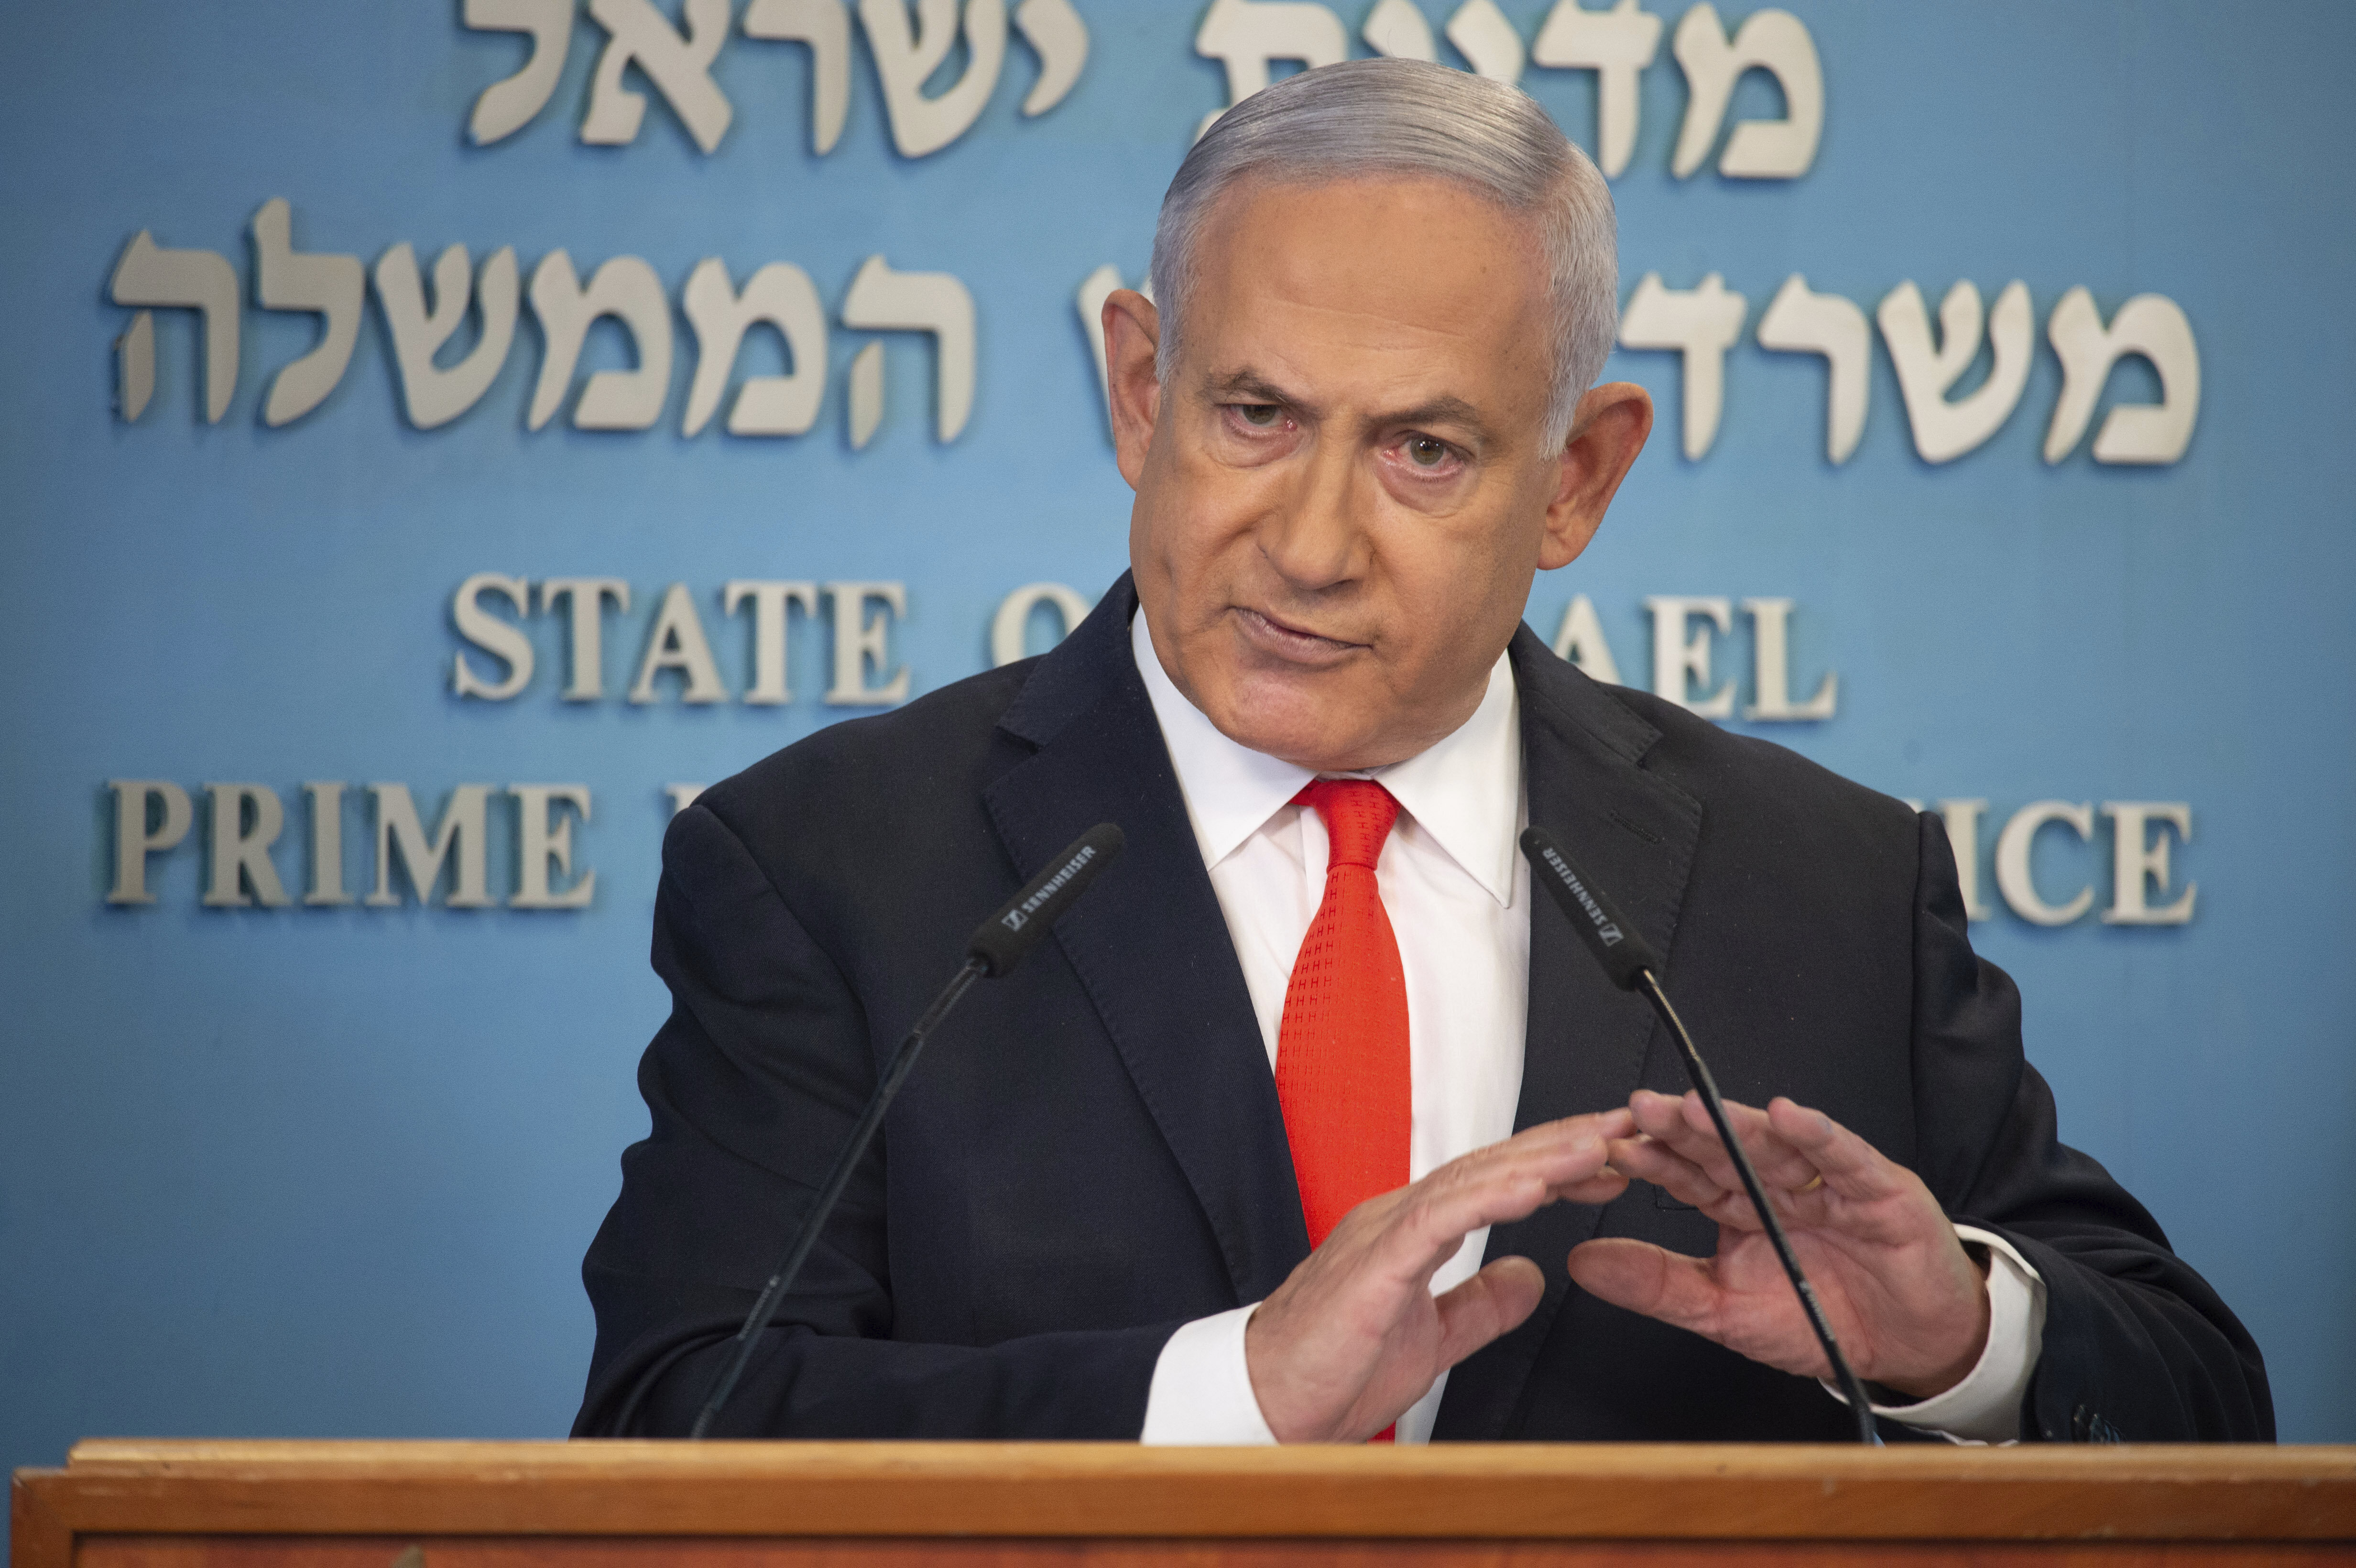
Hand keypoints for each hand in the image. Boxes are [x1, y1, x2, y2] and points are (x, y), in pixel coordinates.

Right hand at [1245, 1110, 1632, 1441]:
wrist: (1269, 1403)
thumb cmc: (1331, 1372)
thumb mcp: (1432, 1338)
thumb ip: (1480, 1305)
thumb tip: (1529, 1279)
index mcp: (1412, 1232)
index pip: (1495, 1183)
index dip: (1554, 1166)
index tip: (1608, 1160)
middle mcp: (1400, 1218)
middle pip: (1492, 1166)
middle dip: (1561, 1146)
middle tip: (1622, 1130)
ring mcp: (1385, 1233)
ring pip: (1473, 1180)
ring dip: (1540, 1161)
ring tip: (1595, 1148)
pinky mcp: (1376, 1262)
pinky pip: (1441, 1219)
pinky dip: (1490, 1198)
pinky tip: (1534, 1187)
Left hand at [1571, 1090, 1990, 1400]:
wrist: (1908, 1343)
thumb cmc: (1821, 1318)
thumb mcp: (1725, 1312)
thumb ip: (1658, 1286)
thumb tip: (1581, 1262)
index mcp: (1738, 1207)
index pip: (1684, 1175)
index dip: (1648, 1160)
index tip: (1605, 1148)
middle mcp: (1777, 1185)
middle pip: (1722, 1148)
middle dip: (1681, 1128)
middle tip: (1639, 1110)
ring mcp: (1826, 1182)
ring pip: (1774, 1145)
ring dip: (1736, 1123)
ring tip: (1696, 1107)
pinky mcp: (1878, 1189)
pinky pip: (1845, 1158)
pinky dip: (1818, 1136)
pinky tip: (1788, 1116)